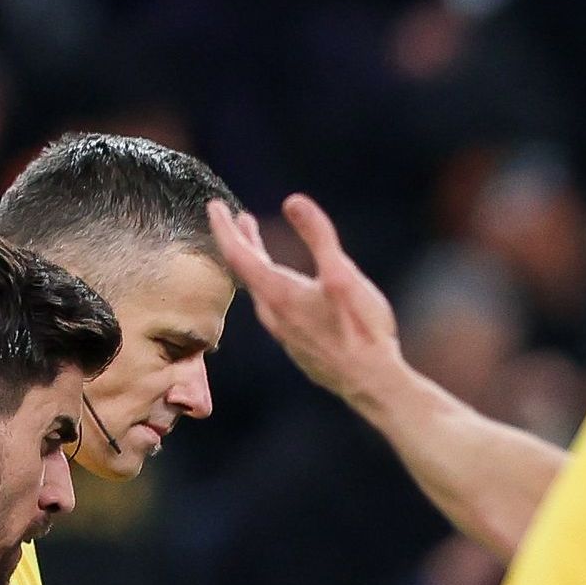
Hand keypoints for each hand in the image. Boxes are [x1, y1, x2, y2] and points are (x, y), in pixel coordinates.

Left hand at [209, 191, 412, 405]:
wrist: (371, 384)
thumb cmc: (361, 330)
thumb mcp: (342, 276)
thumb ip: (319, 237)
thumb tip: (294, 201)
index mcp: (278, 293)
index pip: (237, 254)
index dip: (224, 228)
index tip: (213, 207)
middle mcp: (273, 313)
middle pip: (245, 271)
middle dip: (239, 241)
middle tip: (237, 218)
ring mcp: (284, 331)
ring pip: (259, 290)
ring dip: (256, 263)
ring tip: (258, 245)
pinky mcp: (297, 344)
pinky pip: (274, 306)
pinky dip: (270, 284)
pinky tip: (286, 286)